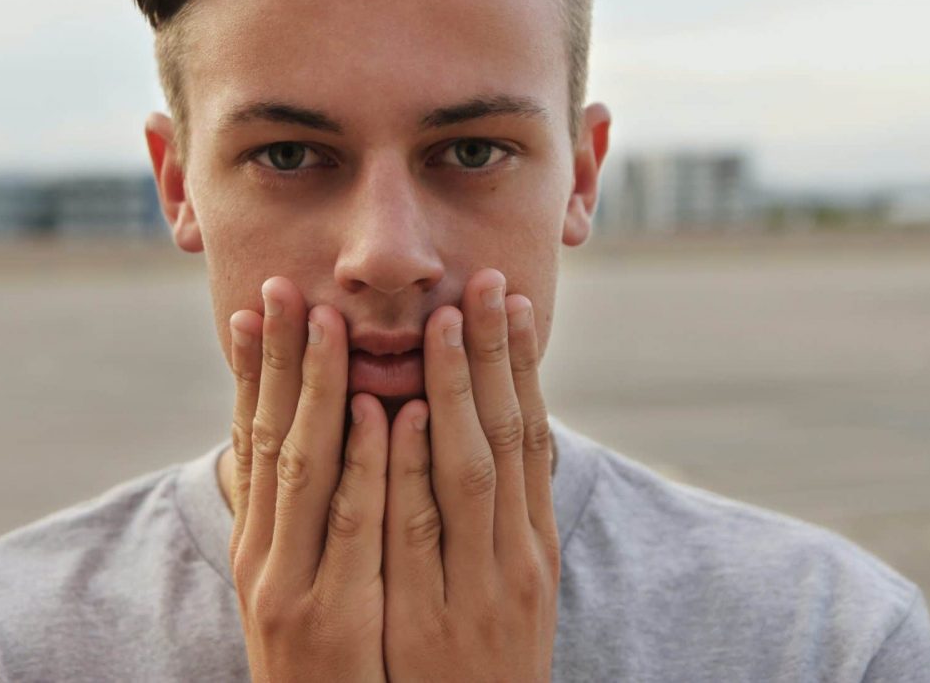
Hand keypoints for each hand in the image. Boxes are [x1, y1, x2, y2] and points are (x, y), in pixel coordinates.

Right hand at [226, 276, 388, 682]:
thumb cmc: (319, 660)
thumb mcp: (292, 586)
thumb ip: (293, 519)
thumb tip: (288, 451)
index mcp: (256, 544)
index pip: (250, 437)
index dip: (256, 369)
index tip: (259, 304)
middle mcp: (264, 557)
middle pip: (271, 437)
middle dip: (281, 359)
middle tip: (285, 287)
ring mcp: (294, 586)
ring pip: (309, 468)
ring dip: (322, 390)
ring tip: (331, 323)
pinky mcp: (335, 618)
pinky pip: (359, 526)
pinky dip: (371, 464)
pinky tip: (388, 411)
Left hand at [383, 269, 559, 681]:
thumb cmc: (486, 660)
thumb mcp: (511, 588)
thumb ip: (503, 517)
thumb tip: (501, 440)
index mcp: (534, 546)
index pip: (531, 436)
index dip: (520, 366)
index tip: (510, 300)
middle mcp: (516, 559)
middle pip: (507, 439)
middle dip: (494, 358)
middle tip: (484, 284)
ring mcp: (477, 591)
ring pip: (468, 473)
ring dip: (453, 394)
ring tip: (443, 324)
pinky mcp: (432, 624)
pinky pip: (414, 534)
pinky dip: (407, 471)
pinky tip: (395, 417)